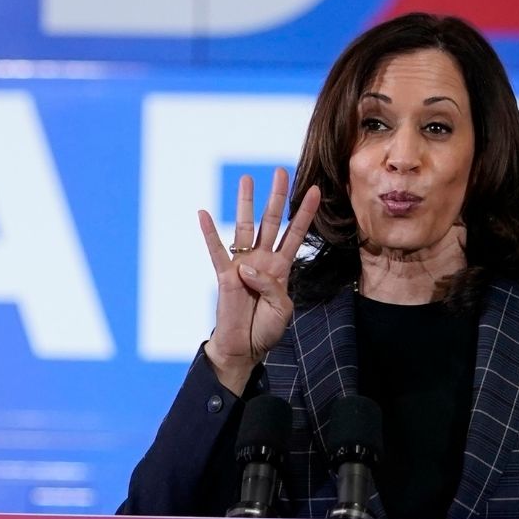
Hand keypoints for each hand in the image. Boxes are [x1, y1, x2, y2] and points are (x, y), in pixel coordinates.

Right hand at [199, 167, 319, 395]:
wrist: (245, 347)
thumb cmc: (265, 328)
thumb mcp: (282, 308)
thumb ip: (271, 285)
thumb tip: (247, 268)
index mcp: (281, 268)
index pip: (296, 233)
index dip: (305, 212)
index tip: (315, 189)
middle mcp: (262, 260)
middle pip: (271, 222)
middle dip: (277, 197)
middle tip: (281, 171)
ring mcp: (242, 265)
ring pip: (245, 228)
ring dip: (245, 204)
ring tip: (247, 179)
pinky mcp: (224, 276)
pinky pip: (215, 251)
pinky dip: (209, 233)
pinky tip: (203, 213)